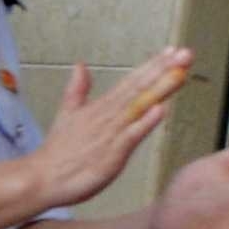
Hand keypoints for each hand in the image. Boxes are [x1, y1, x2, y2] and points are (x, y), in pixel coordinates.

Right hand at [27, 47, 192, 210]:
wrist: (43, 178)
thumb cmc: (58, 151)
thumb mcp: (67, 113)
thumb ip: (77, 89)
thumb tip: (80, 65)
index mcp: (101, 107)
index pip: (132, 81)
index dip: (153, 66)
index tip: (173, 50)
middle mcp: (108, 116)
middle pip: (139, 87)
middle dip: (163, 69)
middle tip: (185, 53)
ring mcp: (110, 133)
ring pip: (139, 106)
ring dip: (160, 89)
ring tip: (180, 71)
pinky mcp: (111, 154)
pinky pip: (131, 136)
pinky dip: (145, 122)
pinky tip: (160, 109)